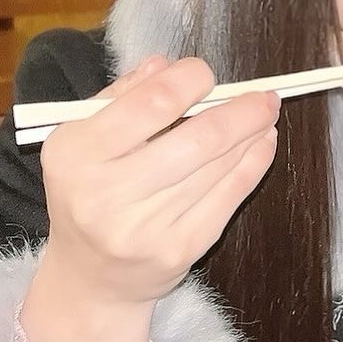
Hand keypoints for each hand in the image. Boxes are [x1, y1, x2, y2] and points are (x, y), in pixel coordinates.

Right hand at [37, 54, 280, 310]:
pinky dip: (252, 166)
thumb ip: (123, 96)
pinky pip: (228, 198)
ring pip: (217, 168)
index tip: (205, 74)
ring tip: (265, 115)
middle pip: (196, 139)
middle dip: (241, 111)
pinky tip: (262, 145)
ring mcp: (144, 228)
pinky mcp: (177, 251)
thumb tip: (166, 65)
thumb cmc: (90, 190)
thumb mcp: (84, 138)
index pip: (151, 103)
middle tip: (264, 95)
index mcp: (77, 153)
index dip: (190, 80)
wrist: (91, 276)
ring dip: (252, 135)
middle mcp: (106, 194)